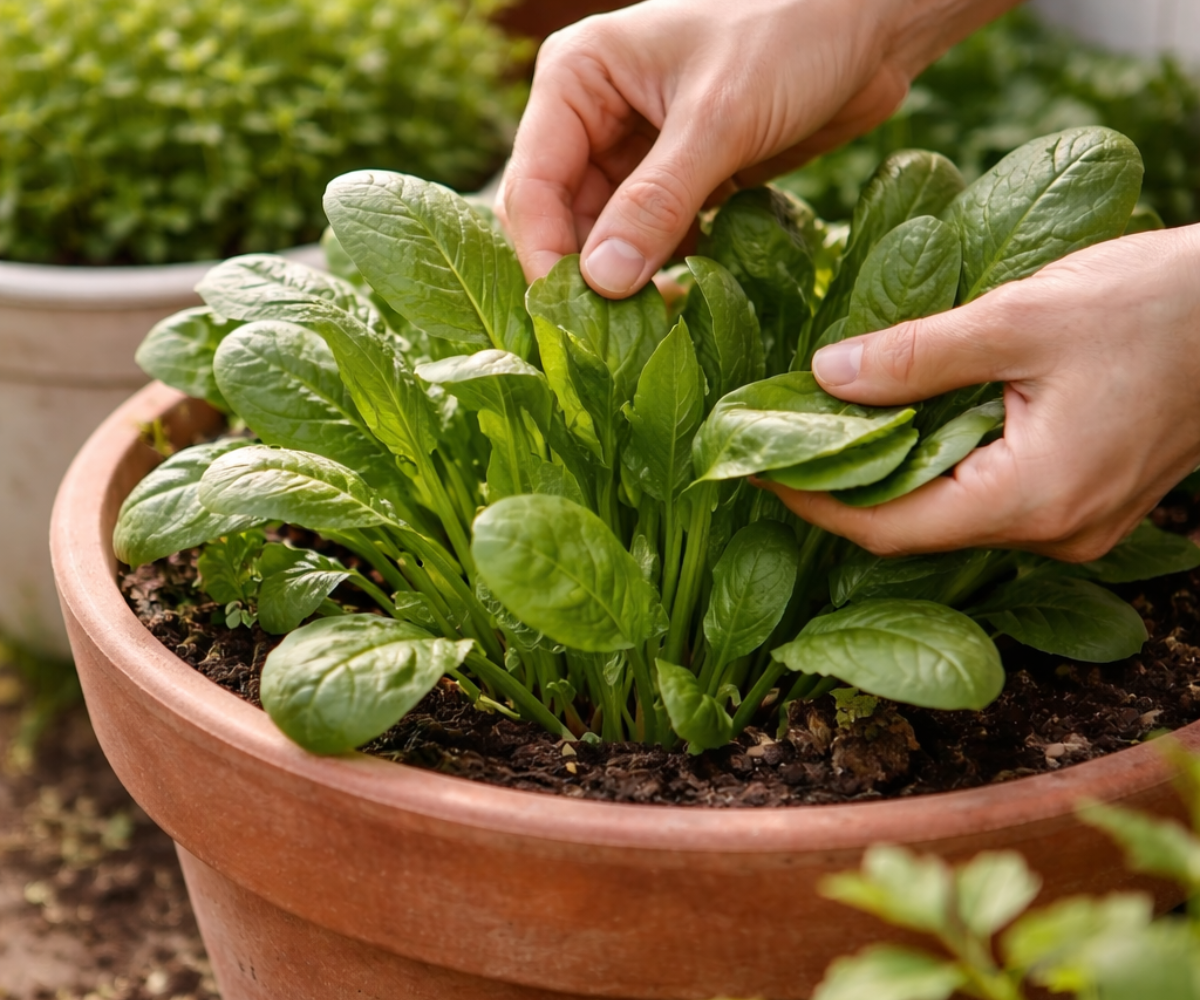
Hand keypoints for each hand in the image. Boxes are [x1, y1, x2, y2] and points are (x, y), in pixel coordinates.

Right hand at [497, 0, 1015, 296]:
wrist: (871, 26)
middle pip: (563, 217)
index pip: (534, 182)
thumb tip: (603, 282)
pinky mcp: (680, 181)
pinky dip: (662, 274)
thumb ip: (658, 201)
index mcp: (578, 78)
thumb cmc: (792, 34)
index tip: (572, 317)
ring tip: (642, 334)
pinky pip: (653, 241)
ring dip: (623, 283)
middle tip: (606, 341)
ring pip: (606, 236)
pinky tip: (677, 307)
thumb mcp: (719, 118)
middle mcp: (594, 116)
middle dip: (584, 276)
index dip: (546, 253)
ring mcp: (636, 152)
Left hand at [760, 225, 1199, 560]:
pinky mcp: (1085, 495)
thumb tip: (823, 377)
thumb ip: (915, 355)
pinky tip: (905, 417)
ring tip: (827, 420)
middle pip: (914, 526)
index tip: (755, 465)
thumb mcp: (1019, 316)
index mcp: (1033, 499)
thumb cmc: (1157, 302)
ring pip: (950, 510)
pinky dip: (938, 460)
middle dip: (842, 482)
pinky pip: (989, 493)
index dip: (812, 500)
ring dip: (889, 467)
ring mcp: (1074, 521)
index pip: (887, 527)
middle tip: (780, 435)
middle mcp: (1054, 530)